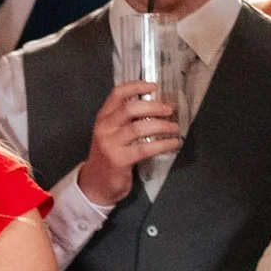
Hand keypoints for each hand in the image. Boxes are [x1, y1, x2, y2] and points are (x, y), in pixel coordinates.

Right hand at [77, 79, 183, 206]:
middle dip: (154, 107)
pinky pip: (145, 148)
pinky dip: (162, 144)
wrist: (96, 184)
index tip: (154, 86)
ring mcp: (111, 143)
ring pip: (139, 127)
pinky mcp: (120, 159)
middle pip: (130, 108)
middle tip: (169, 110)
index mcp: (103, 117)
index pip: (118, 93)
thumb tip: (155, 106)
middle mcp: (105, 127)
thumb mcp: (112, 133)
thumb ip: (126, 120)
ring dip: (162, 126)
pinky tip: (172, 143)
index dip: (137, 86)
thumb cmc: (109, 155)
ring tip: (174, 128)